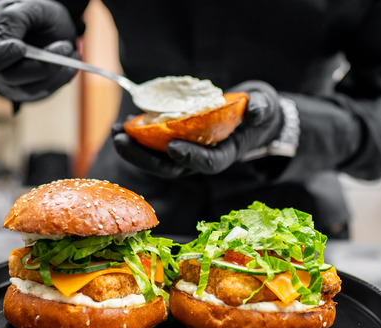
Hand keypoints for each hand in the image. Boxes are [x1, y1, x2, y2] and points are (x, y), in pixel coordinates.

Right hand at [0, 0, 78, 102]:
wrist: (49, 25)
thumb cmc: (32, 14)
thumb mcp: (27, 5)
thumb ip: (14, 19)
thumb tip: (9, 43)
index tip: (20, 48)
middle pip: (5, 76)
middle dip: (38, 65)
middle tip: (63, 46)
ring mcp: (4, 81)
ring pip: (26, 89)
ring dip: (54, 72)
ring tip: (70, 50)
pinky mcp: (23, 91)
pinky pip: (40, 92)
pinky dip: (59, 78)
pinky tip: (70, 64)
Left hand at [115, 81, 285, 176]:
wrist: (250, 117)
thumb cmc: (259, 112)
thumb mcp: (266, 106)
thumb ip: (262, 108)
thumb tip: (256, 110)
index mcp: (224, 154)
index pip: (207, 163)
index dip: (190, 157)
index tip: (172, 145)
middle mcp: (200, 159)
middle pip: (170, 167)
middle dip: (144, 157)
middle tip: (122, 140)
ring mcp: (185, 153)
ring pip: (155, 160)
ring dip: (133, 150)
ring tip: (115, 134)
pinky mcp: (174, 144)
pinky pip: (151, 147)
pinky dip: (135, 138)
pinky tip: (120, 128)